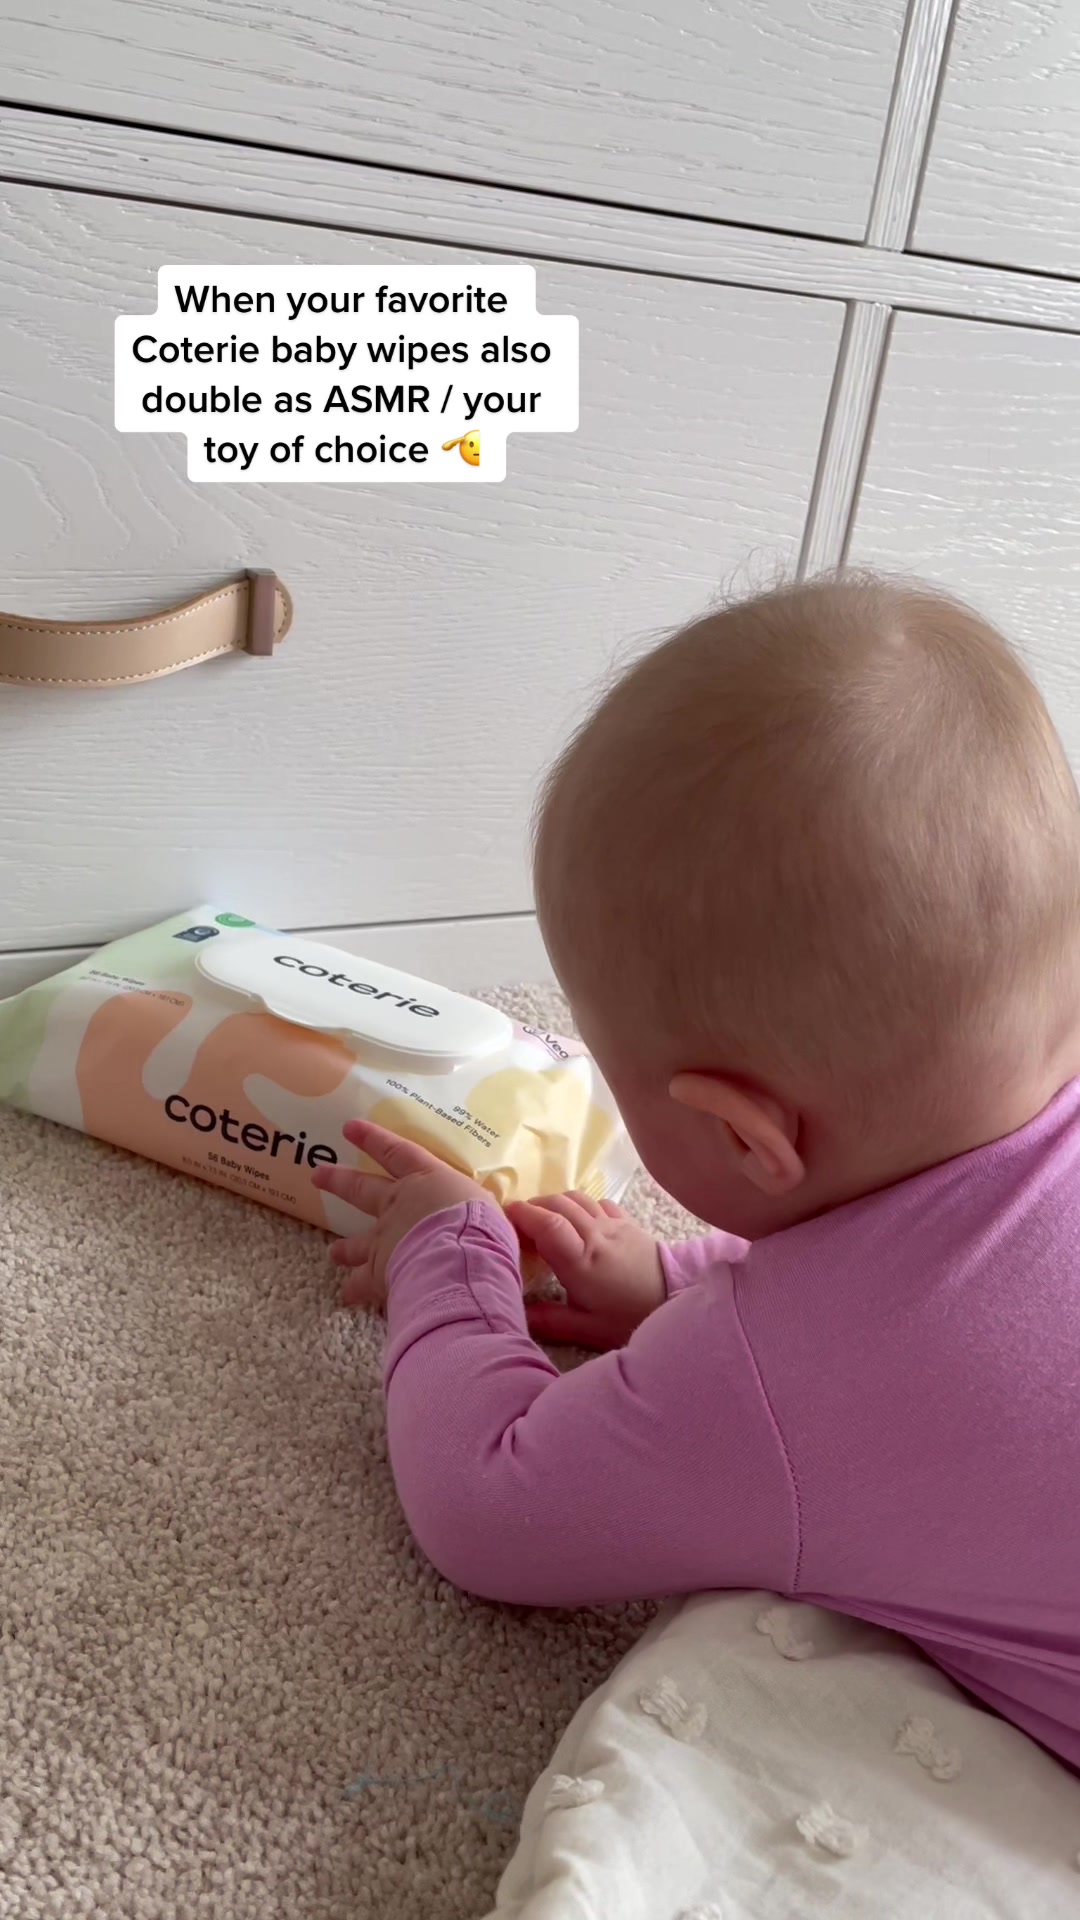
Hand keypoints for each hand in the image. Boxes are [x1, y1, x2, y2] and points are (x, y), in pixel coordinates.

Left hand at [312, 1119, 489, 1306]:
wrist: (459, 1261)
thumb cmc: (482, 1227)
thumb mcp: (489, 1208)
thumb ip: (484, 1211)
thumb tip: (507, 1217)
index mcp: (427, 1181)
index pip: (396, 1152)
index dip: (373, 1138)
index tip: (349, 1128)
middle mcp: (398, 1206)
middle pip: (362, 1189)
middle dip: (339, 1181)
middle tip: (317, 1175)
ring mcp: (385, 1240)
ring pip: (356, 1242)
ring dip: (344, 1248)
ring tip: (333, 1253)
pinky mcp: (379, 1273)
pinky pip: (362, 1284)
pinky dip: (354, 1290)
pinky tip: (347, 1295)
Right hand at [504, 1192, 664, 1350]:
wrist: (677, 1302)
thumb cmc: (629, 1318)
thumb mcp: (587, 1328)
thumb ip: (550, 1320)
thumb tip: (518, 1314)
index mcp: (580, 1259)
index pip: (546, 1223)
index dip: (522, 1215)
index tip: (503, 1218)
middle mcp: (595, 1233)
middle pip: (557, 1203)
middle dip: (532, 1206)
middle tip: (517, 1222)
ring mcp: (613, 1224)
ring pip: (576, 1197)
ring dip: (554, 1202)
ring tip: (543, 1219)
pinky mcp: (629, 1222)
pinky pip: (598, 1201)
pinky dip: (580, 1203)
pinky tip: (577, 1219)